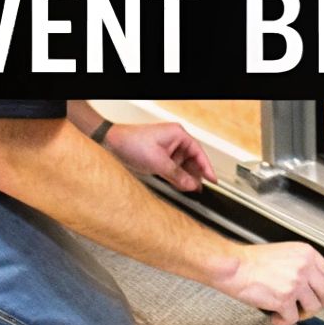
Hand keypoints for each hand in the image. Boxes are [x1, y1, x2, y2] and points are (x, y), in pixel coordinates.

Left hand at [102, 122, 217, 191]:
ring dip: (185, 178)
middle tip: (199, 189)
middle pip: (192, 160)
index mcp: (178, 135)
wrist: (110, 144)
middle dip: (195, 175)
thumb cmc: (131, 143)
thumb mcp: (158, 163)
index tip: (213, 180)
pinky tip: (179, 186)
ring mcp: (166, 149)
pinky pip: (172, 168)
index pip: (199, 152)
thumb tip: (191, 185)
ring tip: (189, 190)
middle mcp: (174, 140)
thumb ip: (177, 176)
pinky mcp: (159, 157)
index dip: (207, 168)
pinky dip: (176, 177)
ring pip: (182, 166)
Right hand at [216, 242, 323, 324]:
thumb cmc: (251, 261)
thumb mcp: (284, 254)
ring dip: (301, 314)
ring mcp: (296, 283)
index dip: (323, 289)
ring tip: (288, 311)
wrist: (234, 267)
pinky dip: (283, 321)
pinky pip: (293, 319)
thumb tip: (312, 285)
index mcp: (306, 253)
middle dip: (319, 305)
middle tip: (308, 308)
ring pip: (313, 308)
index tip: (318, 294)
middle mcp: (305, 267)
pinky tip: (275, 316)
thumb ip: (301, 266)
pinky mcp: (285, 299)